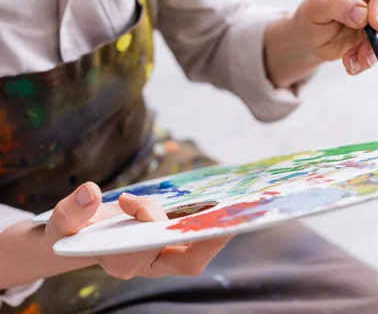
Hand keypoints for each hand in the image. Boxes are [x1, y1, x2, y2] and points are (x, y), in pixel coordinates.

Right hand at [45, 182, 231, 278]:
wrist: (82, 235)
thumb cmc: (73, 229)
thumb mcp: (63, 221)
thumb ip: (73, 210)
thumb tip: (90, 192)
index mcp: (122, 262)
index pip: (148, 251)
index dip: (155, 226)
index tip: (153, 202)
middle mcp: (148, 264)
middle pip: (186, 261)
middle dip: (208, 240)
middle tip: (229, 216)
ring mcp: (163, 254)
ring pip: (196, 251)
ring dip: (215, 230)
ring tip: (234, 207)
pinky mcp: (172, 241)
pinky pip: (197, 238)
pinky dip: (211, 223)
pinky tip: (226, 204)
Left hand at [264, 0, 377, 87]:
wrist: (309, 39)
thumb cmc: (311, 15)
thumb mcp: (316, 7)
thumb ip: (337, 5)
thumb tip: (362, 14)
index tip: (373, 23)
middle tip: (364, 53)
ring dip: (372, 51)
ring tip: (350, 61)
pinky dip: (367, 59)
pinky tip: (351, 64)